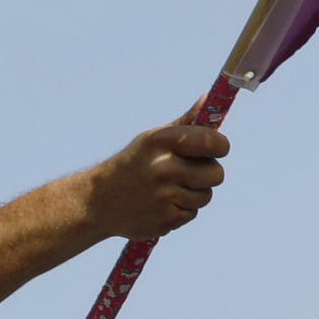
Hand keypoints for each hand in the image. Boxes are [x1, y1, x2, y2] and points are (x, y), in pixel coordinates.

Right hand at [83, 108, 229, 240]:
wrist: (98, 201)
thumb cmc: (135, 163)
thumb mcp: (153, 138)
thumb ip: (185, 123)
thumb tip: (207, 99)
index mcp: (162, 142)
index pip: (212, 142)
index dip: (220, 146)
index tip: (217, 149)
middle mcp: (164, 168)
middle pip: (216, 174)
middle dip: (208, 174)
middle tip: (190, 172)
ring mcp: (164, 196)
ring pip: (206, 196)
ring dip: (194, 193)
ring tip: (171, 189)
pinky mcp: (165, 220)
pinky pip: (192, 214)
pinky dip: (181, 211)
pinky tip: (162, 204)